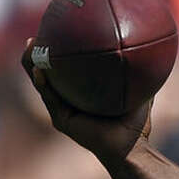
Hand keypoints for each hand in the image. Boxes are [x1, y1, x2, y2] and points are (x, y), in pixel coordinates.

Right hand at [21, 38, 150, 166]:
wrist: (132, 149)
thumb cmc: (136, 122)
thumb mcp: (139, 91)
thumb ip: (139, 71)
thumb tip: (148, 46)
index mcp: (81, 94)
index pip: (65, 70)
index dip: (58, 52)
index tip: (57, 30)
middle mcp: (68, 101)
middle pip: (47, 73)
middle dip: (38, 54)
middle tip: (37, 35)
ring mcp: (62, 111)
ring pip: (42, 83)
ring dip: (32, 65)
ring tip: (30, 46)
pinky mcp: (62, 120)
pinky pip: (50, 98)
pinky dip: (43, 84)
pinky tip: (39, 69)